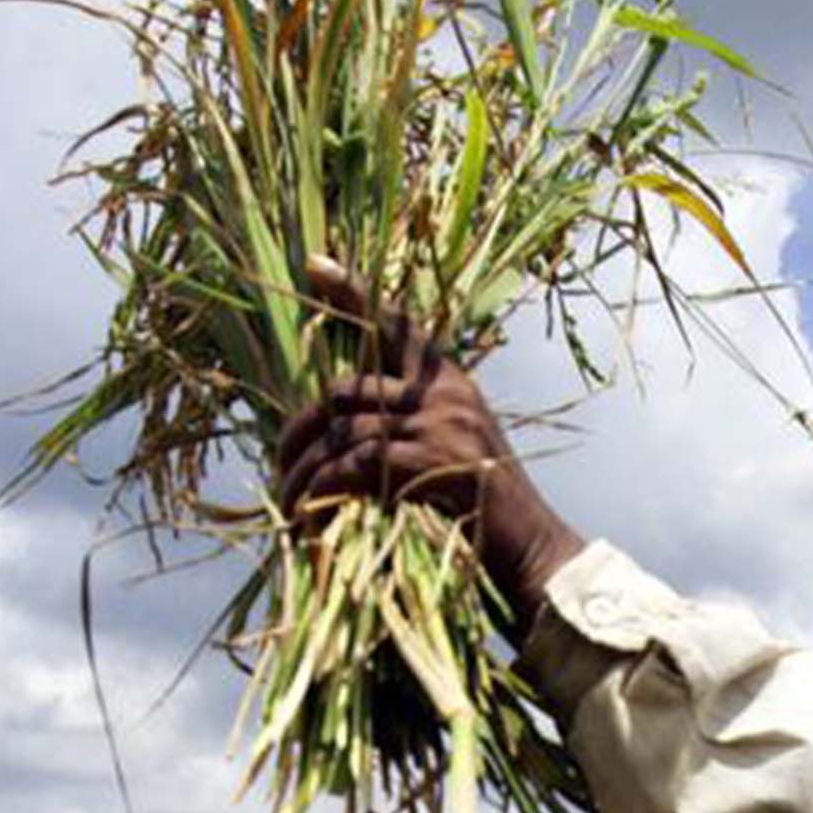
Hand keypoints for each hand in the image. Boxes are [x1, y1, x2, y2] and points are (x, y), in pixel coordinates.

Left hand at [273, 259, 584, 640]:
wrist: (532, 549)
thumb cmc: (485, 511)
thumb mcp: (456, 449)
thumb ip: (413, 424)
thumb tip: (345, 424)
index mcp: (451, 382)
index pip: (397, 323)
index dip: (353, 291)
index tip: (313, 262)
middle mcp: (447, 393)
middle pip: (346, 388)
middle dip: (302, 430)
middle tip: (280, 468)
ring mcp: (441, 424)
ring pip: (345, 429)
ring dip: (305, 470)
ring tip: (289, 504)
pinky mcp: (431, 461)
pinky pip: (355, 464)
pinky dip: (325, 489)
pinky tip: (310, 513)